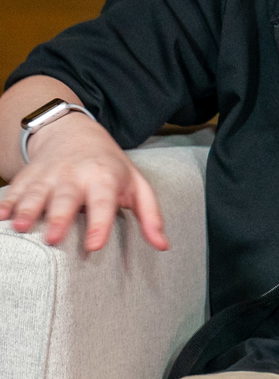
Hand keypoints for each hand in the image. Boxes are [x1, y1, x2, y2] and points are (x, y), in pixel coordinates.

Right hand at [0, 113, 167, 251]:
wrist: (74, 133)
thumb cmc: (111, 167)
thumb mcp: (137, 185)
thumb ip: (151, 216)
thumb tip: (163, 246)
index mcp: (104, 179)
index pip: (103, 203)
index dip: (99, 224)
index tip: (93, 245)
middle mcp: (74, 176)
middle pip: (66, 199)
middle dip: (59, 218)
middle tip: (54, 240)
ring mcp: (48, 175)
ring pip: (36, 193)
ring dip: (27, 209)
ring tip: (22, 227)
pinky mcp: (28, 176)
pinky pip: (14, 189)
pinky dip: (6, 202)